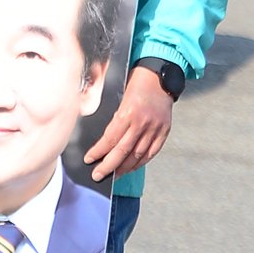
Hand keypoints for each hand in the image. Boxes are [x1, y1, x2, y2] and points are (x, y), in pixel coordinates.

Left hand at [84, 65, 174, 182]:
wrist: (159, 77)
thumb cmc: (135, 84)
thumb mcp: (119, 98)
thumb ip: (114, 119)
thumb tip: (104, 141)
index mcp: (128, 112)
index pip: (110, 139)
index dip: (99, 152)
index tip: (89, 160)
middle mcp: (142, 122)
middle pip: (123, 151)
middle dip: (108, 166)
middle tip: (97, 175)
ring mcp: (155, 128)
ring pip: (138, 155)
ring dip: (124, 168)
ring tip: (113, 175)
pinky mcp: (164, 131)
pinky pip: (152, 152)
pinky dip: (141, 162)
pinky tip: (131, 167)